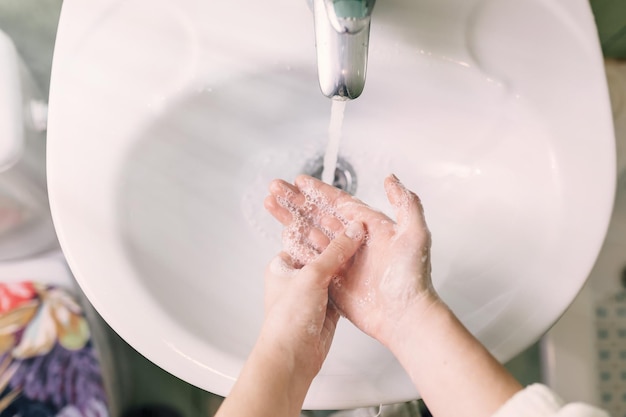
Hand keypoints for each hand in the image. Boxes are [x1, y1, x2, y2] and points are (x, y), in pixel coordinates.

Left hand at [260, 221, 365, 379]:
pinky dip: (352, 281)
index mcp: (283, 264)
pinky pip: (343, 288)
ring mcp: (312, 293)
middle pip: (322, 254)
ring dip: (348, 262)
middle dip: (340, 244)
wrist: (292, 357)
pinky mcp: (327, 308)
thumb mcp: (312, 275)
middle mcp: (296, 277)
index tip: (342, 215)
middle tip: (360, 229)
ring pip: (334, 271)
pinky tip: (366, 269)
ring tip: (367, 243)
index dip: (322, 226)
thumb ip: (335, 252)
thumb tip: (353, 230)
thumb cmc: (288, 318)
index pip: (305, 237)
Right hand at [264, 174, 439, 347]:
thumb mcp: (415, 234)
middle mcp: (353, 242)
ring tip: (272, 205)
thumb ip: (406, 203)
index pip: (338, 203)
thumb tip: (390, 178)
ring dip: (291, 219)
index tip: (299, 181)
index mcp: (370, 227)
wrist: (405, 317)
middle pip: (318, 215)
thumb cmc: (413, 278)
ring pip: (310, 234)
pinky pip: (310, 259)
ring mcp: (341, 261)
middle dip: (297, 201)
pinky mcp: (332, 280)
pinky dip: (295, 247)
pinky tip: (283, 235)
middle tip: (276, 188)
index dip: (318, 191)